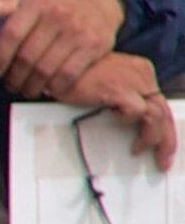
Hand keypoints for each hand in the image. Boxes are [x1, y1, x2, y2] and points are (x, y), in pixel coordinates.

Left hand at [0, 0, 124, 100]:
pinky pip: (68, 74)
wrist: (98, 4)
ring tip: (24, 89)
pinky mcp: (94, 46)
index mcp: (38, 3)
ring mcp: (79, 31)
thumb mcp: (26, 0)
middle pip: (27, 56)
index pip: (11, 34)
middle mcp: (60, 15)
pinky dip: (54, 87)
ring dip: (31, 86)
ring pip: (46, 69)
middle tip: (9, 85)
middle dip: (14, 76)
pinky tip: (46, 89)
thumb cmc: (53, 5)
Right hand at [67, 51, 181, 168]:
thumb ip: (122, 97)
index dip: (165, 127)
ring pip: (157, 115)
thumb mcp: (106, 83)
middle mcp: (142, 74)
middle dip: (167, 140)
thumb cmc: (74, 75)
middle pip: (164, 111)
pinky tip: (116, 122)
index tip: (161, 145)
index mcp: (141, 71)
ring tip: (138, 150)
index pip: (161, 103)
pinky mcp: (119, 89)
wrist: (56, 63)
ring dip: (151, 138)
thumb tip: (130, 123)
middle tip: (163, 160)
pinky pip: (137, 112)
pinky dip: (128, 121)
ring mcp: (132, 81)